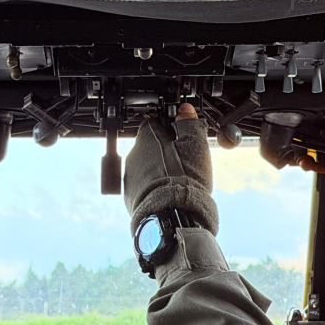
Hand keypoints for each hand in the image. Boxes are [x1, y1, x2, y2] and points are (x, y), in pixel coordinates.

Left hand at [123, 102, 218, 234]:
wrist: (170, 215)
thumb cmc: (183, 180)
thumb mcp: (195, 145)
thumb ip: (189, 124)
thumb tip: (185, 109)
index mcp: (147, 136)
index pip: (156, 123)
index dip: (171, 130)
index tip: (183, 139)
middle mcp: (133, 153)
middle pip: (150, 145)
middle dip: (165, 152)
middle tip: (184, 163)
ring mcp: (129, 176)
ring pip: (146, 166)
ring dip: (159, 170)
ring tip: (177, 181)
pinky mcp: (129, 196)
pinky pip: (143, 185)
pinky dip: (154, 187)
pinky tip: (168, 193)